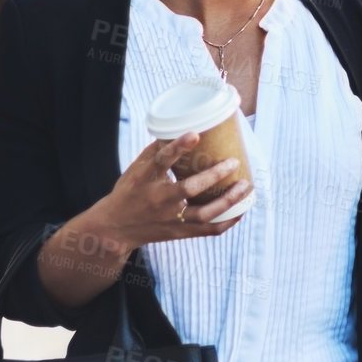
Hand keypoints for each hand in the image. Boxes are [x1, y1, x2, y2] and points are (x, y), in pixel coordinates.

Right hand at [93, 134, 251, 249]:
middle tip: (234, 162)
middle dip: (214, 175)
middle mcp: (159, 200)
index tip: (195, 134)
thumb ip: (157, 151)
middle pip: (189, 189)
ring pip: (204, 213)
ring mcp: (170, 219)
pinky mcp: (179, 232)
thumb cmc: (129, 192)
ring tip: (245, 186)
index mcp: (145, 180)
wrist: (115, 228)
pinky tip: (241, 210)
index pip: (161, 161)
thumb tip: (183, 129)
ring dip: (228, 200)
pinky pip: (208, 230)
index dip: (178, 147)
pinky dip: (227, 221)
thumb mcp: (135, 169)